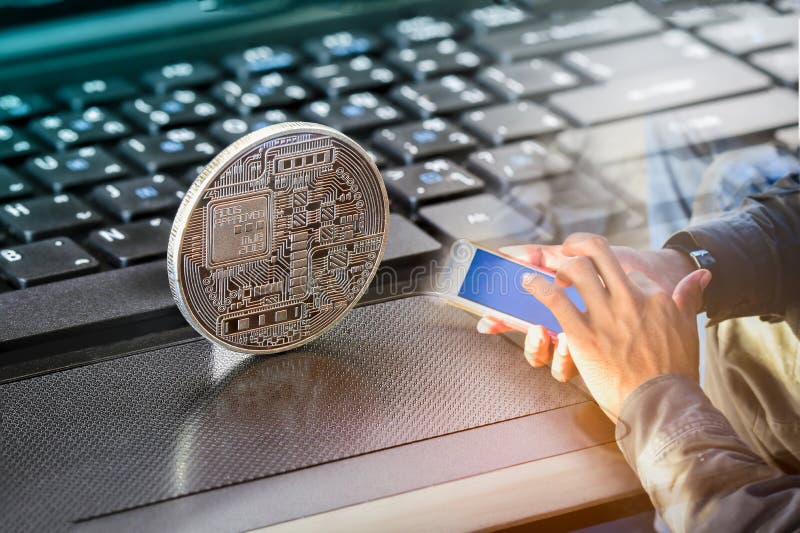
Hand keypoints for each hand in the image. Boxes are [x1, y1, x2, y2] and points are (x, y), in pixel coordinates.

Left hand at [520, 233, 709, 420]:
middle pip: (600, 254)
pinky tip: (529, 283)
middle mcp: (630, 299)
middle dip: (580, 246)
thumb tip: (702, 273)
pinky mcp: (584, 335)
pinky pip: (556, 301)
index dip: (613, 275)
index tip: (604, 282)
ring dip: (559, 267)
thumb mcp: (688, 328)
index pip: (628, 271)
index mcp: (655, 297)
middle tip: (569, 253)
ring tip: (550, 274)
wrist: (662, 404)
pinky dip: (538, 287)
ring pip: (577, 270)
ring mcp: (606, 315)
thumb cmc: (676, 372)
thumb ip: (689, 297)